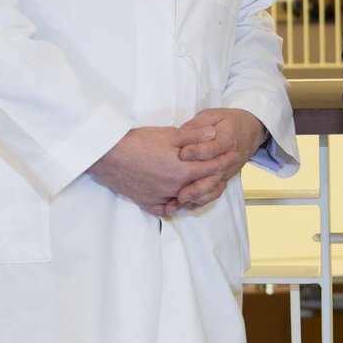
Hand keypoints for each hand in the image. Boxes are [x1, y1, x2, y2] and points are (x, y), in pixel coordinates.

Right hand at [88, 125, 223, 215]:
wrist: (109, 154)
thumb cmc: (138, 142)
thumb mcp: (170, 134)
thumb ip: (195, 136)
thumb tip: (214, 134)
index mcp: (183, 171)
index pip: (211, 168)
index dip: (224, 160)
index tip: (234, 154)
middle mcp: (174, 188)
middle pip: (202, 186)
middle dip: (215, 177)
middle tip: (223, 170)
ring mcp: (160, 198)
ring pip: (185, 200)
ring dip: (196, 192)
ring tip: (203, 184)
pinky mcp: (146, 202)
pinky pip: (165, 209)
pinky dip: (173, 204)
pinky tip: (177, 198)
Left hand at [175, 108, 267, 208]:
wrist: (252, 130)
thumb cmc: (230, 121)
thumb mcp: (213, 115)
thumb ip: (197, 126)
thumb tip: (179, 135)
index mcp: (226, 140)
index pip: (212, 148)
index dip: (197, 151)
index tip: (182, 154)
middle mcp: (228, 158)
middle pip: (213, 174)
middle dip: (195, 184)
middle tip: (178, 191)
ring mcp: (227, 170)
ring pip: (213, 187)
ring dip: (197, 196)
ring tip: (180, 201)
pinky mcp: (224, 178)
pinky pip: (215, 192)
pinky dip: (202, 200)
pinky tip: (187, 204)